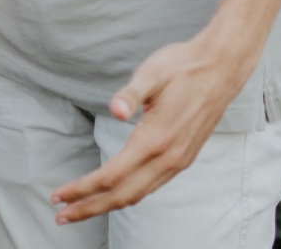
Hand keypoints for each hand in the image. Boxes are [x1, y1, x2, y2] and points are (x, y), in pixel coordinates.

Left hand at [48, 35, 247, 223]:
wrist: (222, 67)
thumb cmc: (183, 66)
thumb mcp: (153, 73)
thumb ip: (131, 94)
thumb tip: (115, 109)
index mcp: (156, 138)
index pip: (111, 176)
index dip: (82, 189)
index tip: (58, 195)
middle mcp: (169, 157)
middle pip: (122, 195)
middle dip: (89, 208)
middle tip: (61, 215)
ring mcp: (179, 160)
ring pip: (139, 194)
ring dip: (108, 205)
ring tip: (83, 208)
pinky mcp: (185, 157)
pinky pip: (153, 186)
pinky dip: (129, 195)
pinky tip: (117, 192)